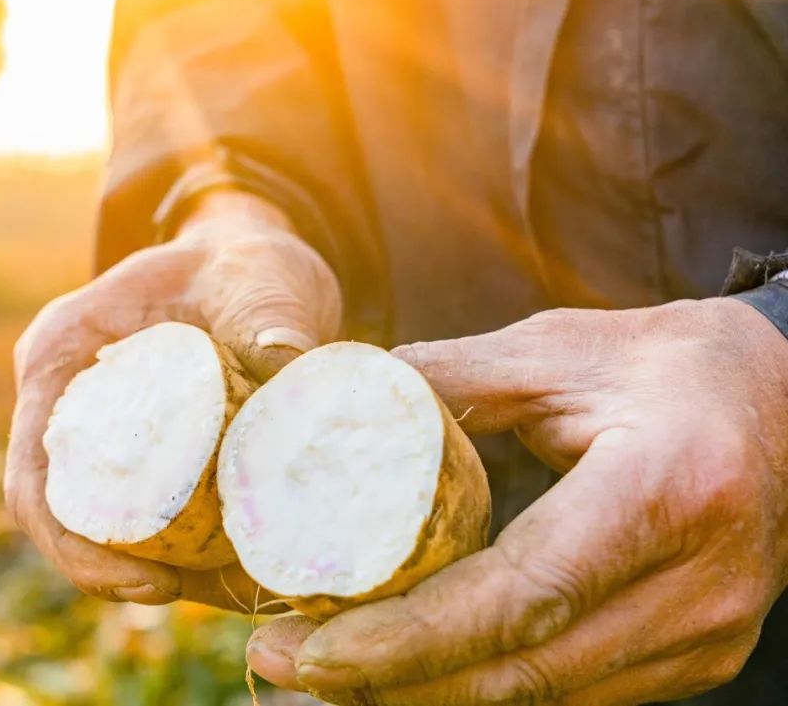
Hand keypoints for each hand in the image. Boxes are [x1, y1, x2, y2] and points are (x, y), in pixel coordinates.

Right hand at [6, 190, 340, 610]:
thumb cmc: (245, 260)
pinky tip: (236, 568)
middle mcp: (66, 397)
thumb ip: (271, 314)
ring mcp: (100, 426)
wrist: (254, 262)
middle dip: (111, 571)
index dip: (74, 545)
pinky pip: (146, 511)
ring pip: (102, 520)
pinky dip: (183, 547)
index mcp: (62, 352)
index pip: (35, 471)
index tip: (151, 582)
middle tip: (189, 595)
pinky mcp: (142, 448)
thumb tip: (286, 366)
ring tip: (226, 592)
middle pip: (59, 512)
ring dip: (152, 566)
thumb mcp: (261, 276)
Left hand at [249, 298, 787, 704]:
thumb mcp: (554, 351)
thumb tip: (330, 394)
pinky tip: (411, 671)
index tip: (311, 647)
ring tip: (326, 671)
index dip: (410, 637)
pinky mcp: (693, 653)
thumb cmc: (666, 365)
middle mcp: (696, 584)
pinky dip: (483, 688)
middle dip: (391, 683)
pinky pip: (572, 693)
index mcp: (664, 489)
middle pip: (524, 672)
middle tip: (284, 663)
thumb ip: (443, 378)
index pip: (523, 594)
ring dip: (426, 696)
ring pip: (544, 700)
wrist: (783, 399)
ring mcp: (703, 634)